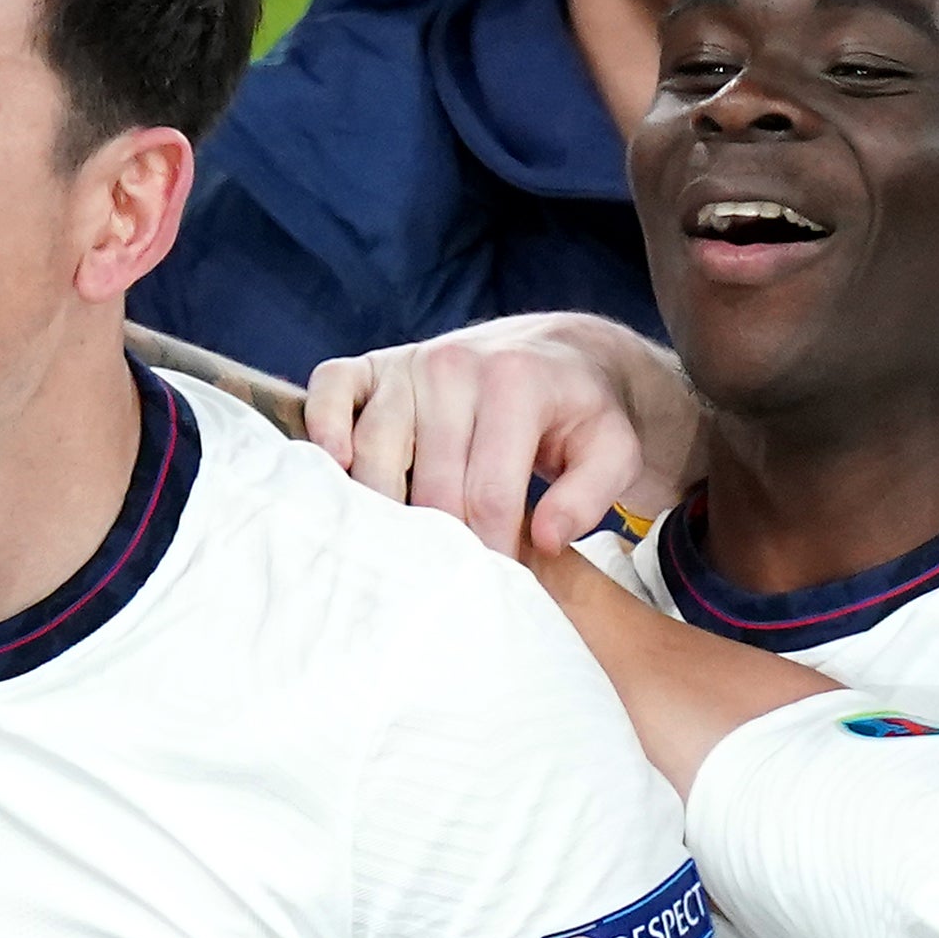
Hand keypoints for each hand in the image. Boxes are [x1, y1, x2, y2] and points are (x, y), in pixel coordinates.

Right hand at [300, 313, 691, 553]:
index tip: (494, 587)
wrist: (558, 351)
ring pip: (373, 447)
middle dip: (439, 542)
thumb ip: (589, 495)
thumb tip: (542, 538)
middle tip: (446, 583)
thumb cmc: (583, 413)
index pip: (487, 495)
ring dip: (378, 505)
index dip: (490, 552)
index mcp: (515, 386)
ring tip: (395, 550)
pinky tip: (338, 467)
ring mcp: (410, 363)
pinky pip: (330, 388)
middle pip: (428, 484)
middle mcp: (454, 367)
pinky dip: (323, 425)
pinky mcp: (375, 364)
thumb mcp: (614, 450)